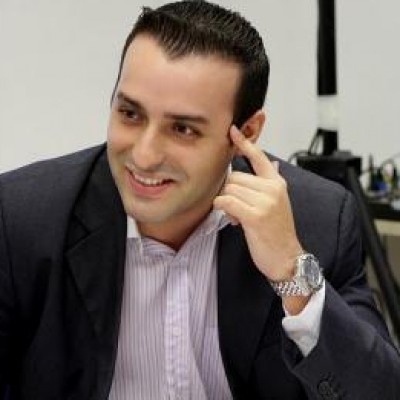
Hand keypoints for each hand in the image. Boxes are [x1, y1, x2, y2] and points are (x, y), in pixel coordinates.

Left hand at [214, 126, 302, 282]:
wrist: (287, 258)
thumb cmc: (278, 232)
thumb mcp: (278, 203)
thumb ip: (270, 183)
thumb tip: (272, 164)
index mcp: (277, 184)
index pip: (259, 158)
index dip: (245, 144)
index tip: (233, 130)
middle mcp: (273, 189)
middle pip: (235, 177)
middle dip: (231, 192)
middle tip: (239, 210)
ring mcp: (265, 201)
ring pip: (229, 189)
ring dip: (228, 204)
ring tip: (239, 217)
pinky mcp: (255, 215)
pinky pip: (226, 201)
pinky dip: (223, 209)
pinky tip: (234, 220)